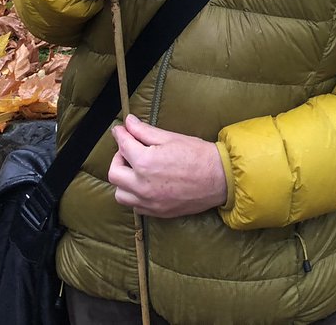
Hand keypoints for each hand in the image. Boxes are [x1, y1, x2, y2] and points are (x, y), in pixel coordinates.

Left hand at [108, 115, 227, 217]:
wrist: (220, 178)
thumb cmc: (198, 155)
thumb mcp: (170, 137)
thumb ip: (144, 131)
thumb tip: (128, 123)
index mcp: (145, 162)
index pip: (123, 146)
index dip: (120, 134)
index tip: (120, 130)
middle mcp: (142, 185)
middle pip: (114, 173)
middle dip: (118, 158)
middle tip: (129, 150)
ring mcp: (149, 201)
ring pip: (121, 194)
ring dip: (123, 180)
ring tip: (136, 170)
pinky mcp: (157, 212)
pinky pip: (135, 206)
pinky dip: (134, 195)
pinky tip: (145, 184)